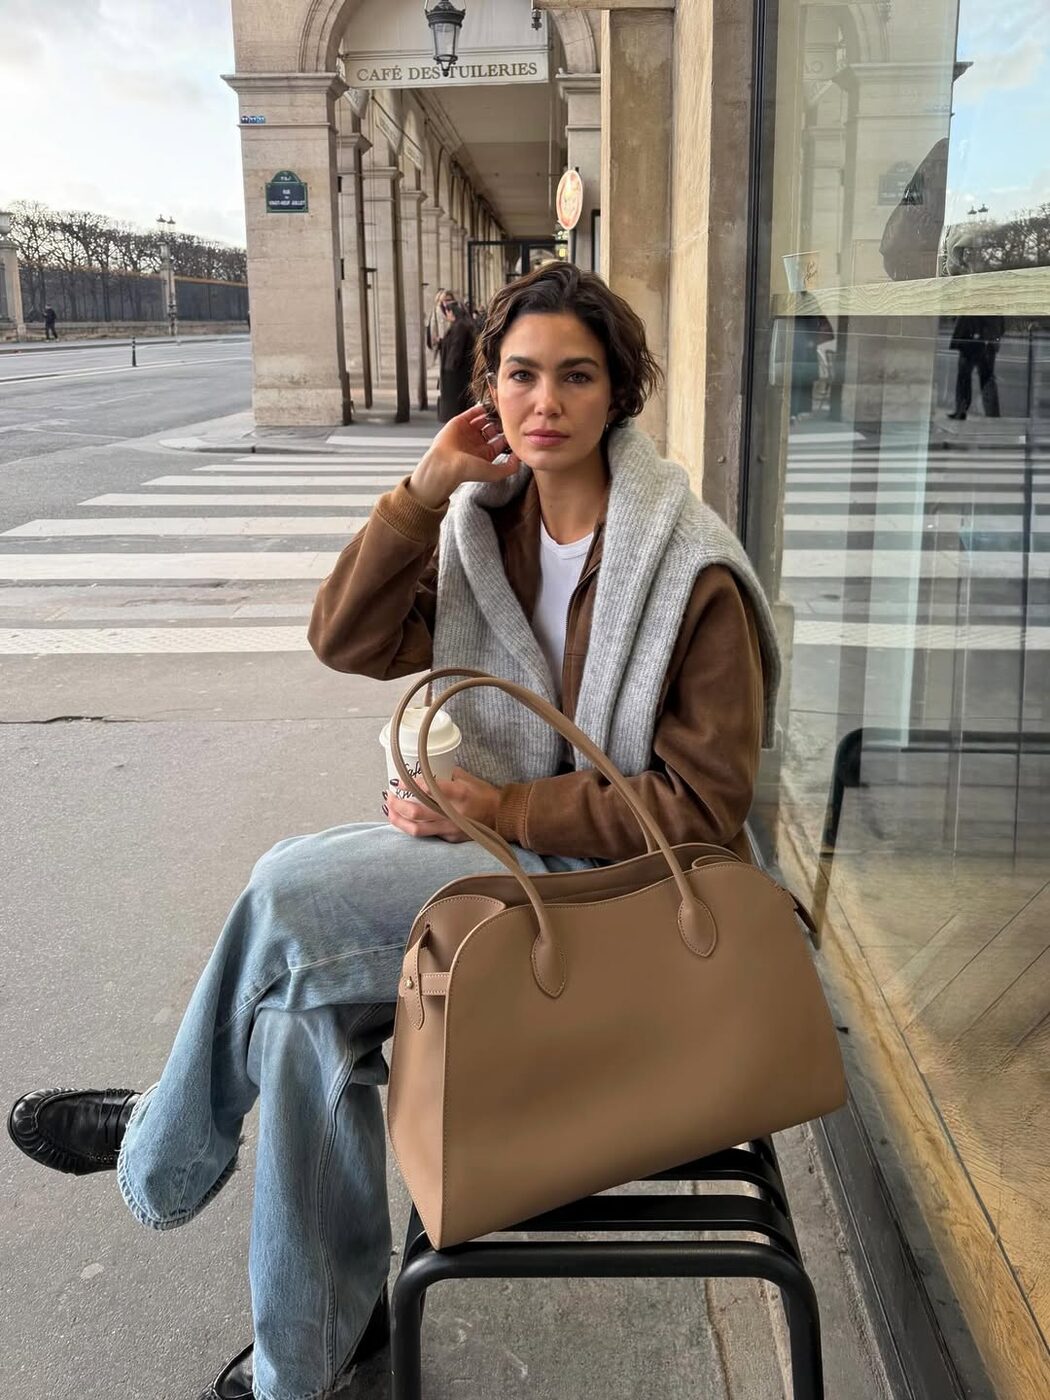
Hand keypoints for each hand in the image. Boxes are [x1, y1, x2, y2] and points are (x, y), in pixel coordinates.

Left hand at [383, 766, 499, 842]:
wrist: (501, 816)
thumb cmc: (483, 793)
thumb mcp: (466, 778)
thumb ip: (445, 775)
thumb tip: (423, 770)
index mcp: (459, 794)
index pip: (430, 789)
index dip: (411, 785)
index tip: (398, 780)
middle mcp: (453, 813)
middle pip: (417, 812)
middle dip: (398, 804)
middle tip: (389, 796)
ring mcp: (451, 828)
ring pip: (417, 829)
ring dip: (399, 820)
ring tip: (390, 811)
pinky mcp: (450, 838)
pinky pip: (427, 834)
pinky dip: (412, 827)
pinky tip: (404, 820)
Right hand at [408, 407, 521, 507]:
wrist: (446, 465)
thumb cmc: (467, 471)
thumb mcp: (495, 473)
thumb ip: (510, 468)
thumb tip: (520, 457)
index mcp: (485, 455)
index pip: (500, 442)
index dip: (508, 436)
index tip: (516, 429)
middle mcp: (476, 443)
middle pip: (492, 429)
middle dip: (501, 423)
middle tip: (509, 417)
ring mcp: (467, 432)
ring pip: (483, 420)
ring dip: (491, 415)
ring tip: (500, 409)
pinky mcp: (459, 423)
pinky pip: (472, 413)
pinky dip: (480, 408)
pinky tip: (489, 405)